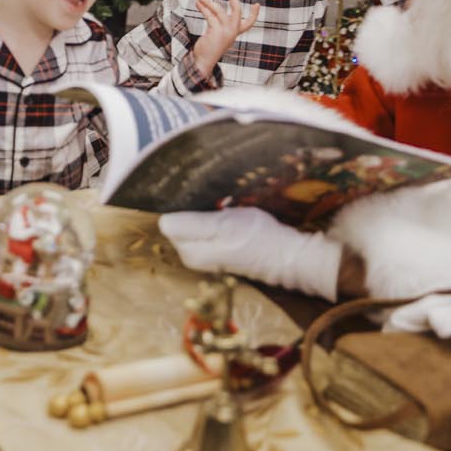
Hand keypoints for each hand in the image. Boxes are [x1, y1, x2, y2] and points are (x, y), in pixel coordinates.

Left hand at [160, 208, 342, 299]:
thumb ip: (190, 225)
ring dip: (203, 210)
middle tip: (210, 197)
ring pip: (193, 222)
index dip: (180, 205)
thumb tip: (162, 222)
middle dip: (190, 207)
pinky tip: (227, 210)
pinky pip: (206, 226)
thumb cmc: (256, 238)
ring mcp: (206, 253)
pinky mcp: (219, 248)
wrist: (287, 254)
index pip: (168, 220)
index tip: (194, 194)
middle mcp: (192, 255)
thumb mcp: (222, 226)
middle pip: (179, 221)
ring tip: (220, 202)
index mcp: (188, 251)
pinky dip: (214, 216)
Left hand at [192, 0, 258, 80]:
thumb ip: (215, 19)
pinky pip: (210, 15)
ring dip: (209, 2)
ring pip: (219, 10)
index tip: (257, 4)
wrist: (203, 61)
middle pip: (237, 10)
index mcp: (235, 33)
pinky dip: (203, 8)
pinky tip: (198, 4)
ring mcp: (225, 32)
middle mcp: (233, 32)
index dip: (254, 14)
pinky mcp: (216, 32)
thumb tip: (205, 2)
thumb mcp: (215, 31)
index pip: (249, 23)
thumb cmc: (209, 47)